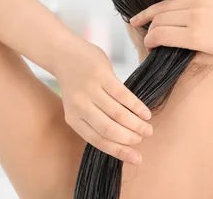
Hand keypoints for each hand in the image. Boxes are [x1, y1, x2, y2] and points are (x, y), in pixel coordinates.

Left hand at [54, 38, 152, 163]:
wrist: (64, 53)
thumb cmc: (77, 82)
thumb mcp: (79, 104)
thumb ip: (95, 120)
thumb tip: (122, 139)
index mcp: (73, 118)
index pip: (98, 140)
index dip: (119, 151)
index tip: (136, 157)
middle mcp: (80, 106)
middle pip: (109, 129)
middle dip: (130, 138)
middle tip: (144, 138)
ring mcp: (90, 90)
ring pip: (118, 113)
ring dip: (136, 124)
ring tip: (148, 128)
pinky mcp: (101, 75)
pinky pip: (123, 95)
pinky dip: (137, 106)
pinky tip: (146, 113)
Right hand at [129, 0, 212, 61]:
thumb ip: (189, 57)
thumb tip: (170, 53)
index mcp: (195, 37)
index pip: (160, 36)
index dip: (150, 43)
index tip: (150, 47)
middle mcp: (194, 17)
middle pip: (159, 21)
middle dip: (150, 30)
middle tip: (149, 37)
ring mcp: (198, 0)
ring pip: (164, 6)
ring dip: (149, 13)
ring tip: (137, 20)